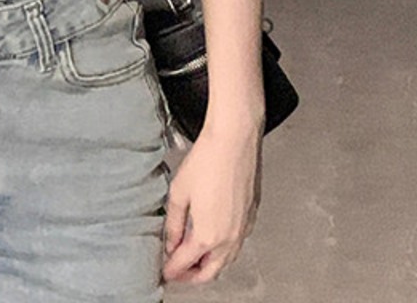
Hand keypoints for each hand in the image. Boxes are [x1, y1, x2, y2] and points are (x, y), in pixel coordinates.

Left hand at [161, 123, 262, 283]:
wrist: (234, 140)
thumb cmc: (207, 160)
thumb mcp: (179, 193)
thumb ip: (173, 224)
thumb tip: (171, 242)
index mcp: (207, 235)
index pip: (185, 264)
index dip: (172, 270)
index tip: (165, 271)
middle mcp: (229, 238)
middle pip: (210, 272)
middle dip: (192, 275)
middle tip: (178, 271)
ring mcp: (243, 229)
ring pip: (226, 261)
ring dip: (209, 264)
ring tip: (192, 257)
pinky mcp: (251, 217)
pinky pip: (237, 244)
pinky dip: (223, 250)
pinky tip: (213, 239)